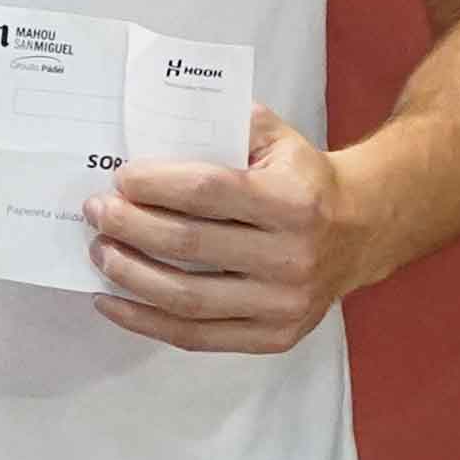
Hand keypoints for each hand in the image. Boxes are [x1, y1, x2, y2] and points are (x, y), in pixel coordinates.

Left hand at [89, 107, 368, 354]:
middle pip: (188, 245)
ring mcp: (282, 303)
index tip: (120, 179)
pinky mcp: (274, 336)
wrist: (361, 231)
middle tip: (98, 211)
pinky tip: (112, 301)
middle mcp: (290, 256)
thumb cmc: (305, 180)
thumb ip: (227, 122)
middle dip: (130, 226)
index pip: (208, 192)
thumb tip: (157, 123)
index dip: (156, 185)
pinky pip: (196, 337)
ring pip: (186, 299)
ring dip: (130, 275)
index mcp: (291, 200)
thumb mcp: (279, 138)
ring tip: (100, 252)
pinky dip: (145, 321)